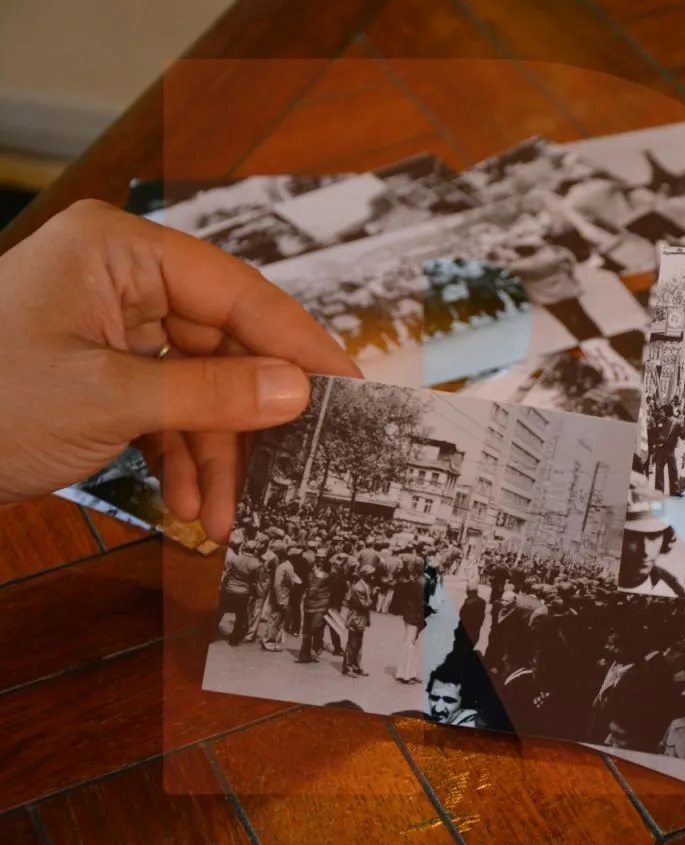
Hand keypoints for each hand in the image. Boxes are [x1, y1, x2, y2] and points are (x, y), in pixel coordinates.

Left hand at [0, 200, 360, 541]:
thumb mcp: (107, 399)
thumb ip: (212, 394)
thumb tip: (298, 392)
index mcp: (120, 252)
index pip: (238, 292)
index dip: (300, 344)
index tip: (350, 389)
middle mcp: (120, 279)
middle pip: (222, 345)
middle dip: (249, 420)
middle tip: (302, 466)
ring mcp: (108, 326)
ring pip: (197, 386)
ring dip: (216, 453)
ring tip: (229, 515)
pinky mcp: (97, 370)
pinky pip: (164, 407)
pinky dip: (180, 455)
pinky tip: (193, 504)